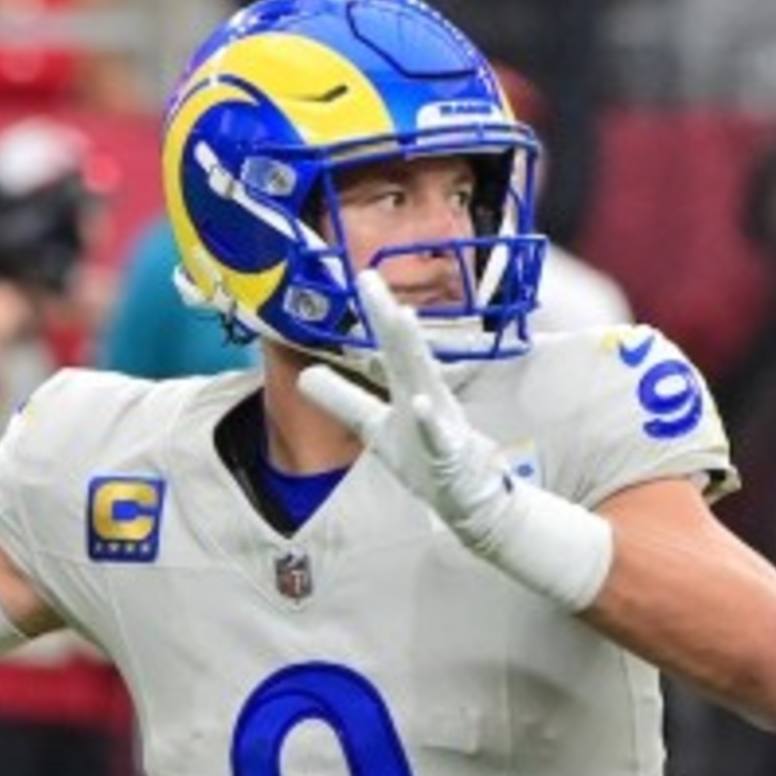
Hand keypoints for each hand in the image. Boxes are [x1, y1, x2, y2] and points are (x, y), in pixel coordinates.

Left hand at [298, 271, 516, 548]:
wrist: (471, 499)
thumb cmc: (426, 459)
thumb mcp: (375, 428)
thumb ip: (343, 400)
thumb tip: (304, 376)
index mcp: (407, 388)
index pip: (388, 347)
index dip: (374, 316)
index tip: (361, 277)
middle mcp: (424, 396)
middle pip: (402, 351)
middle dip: (386, 315)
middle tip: (368, 277)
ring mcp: (439, 423)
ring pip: (423, 380)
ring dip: (412, 350)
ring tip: (400, 317)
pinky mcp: (449, 453)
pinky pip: (437, 435)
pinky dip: (428, 420)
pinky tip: (418, 402)